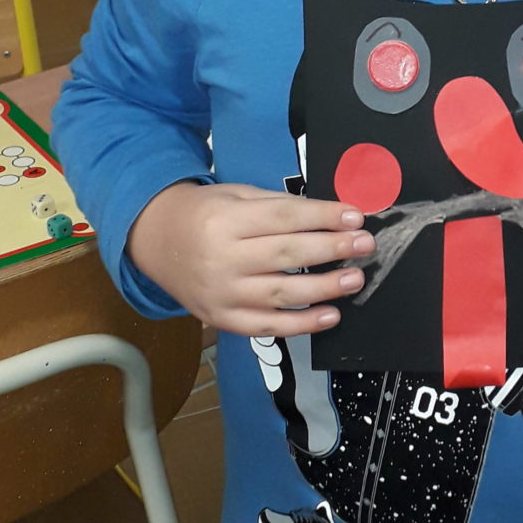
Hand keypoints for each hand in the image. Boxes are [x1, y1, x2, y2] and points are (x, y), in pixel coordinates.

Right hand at [127, 180, 372, 336]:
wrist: (157, 242)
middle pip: (286, 255)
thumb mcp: (236, 196)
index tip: (356, 216)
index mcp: (226, 220)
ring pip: (282, 294)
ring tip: (355, 279)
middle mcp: (222, 259)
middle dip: (332, 249)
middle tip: (365, 245)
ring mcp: (222, 294)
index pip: (284, 218)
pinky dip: (302, 325)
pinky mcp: (222, 319)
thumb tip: (333, 216)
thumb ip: (279, 207)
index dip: (323, 217)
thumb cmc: (206, 213)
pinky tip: (331, 315)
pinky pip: (267, 326)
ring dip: (325, 288)